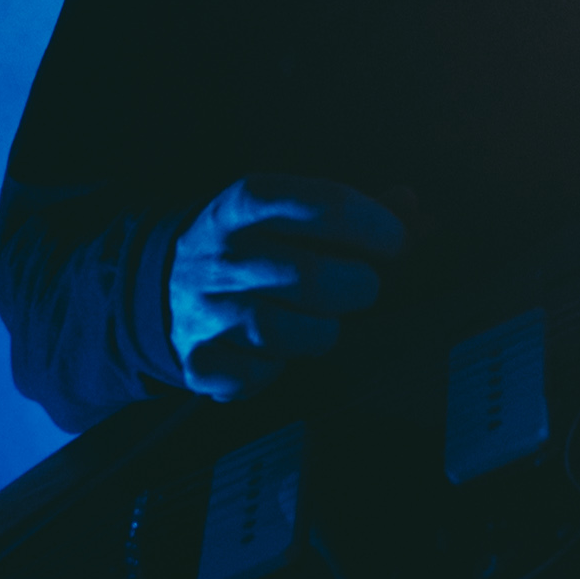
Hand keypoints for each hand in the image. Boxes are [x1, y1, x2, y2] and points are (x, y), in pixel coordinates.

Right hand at [165, 174, 408, 397]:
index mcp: (245, 204)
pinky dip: (276, 370)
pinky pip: (253, 374)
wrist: (162, 282)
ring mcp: (205, 308)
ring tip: (321, 321)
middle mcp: (222, 254)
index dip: (374, 226)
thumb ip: (357, 214)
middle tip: (361, 288)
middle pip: (310, 276)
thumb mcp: (290, 214)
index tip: (395, 243)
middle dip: (356, 287)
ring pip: (283, 330)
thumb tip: (417, 213)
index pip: (323, 205)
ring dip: (320, 332)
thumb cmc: (252, 246)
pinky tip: (278, 353)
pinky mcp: (198, 358)